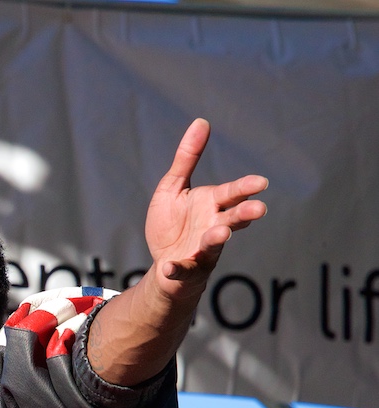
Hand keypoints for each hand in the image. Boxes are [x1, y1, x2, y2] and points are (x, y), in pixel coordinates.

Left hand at [145, 117, 268, 301]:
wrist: (163, 258)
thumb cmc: (172, 222)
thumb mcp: (174, 186)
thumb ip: (187, 158)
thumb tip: (201, 121)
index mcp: (211, 204)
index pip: (232, 193)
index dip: (245, 188)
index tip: (260, 182)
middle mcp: (213, 226)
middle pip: (232, 219)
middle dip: (244, 214)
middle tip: (258, 209)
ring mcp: (201, 249)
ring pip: (213, 244)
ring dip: (216, 238)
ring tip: (220, 233)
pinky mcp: (185, 268)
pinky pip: (181, 269)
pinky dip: (175, 269)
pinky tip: (167, 267)